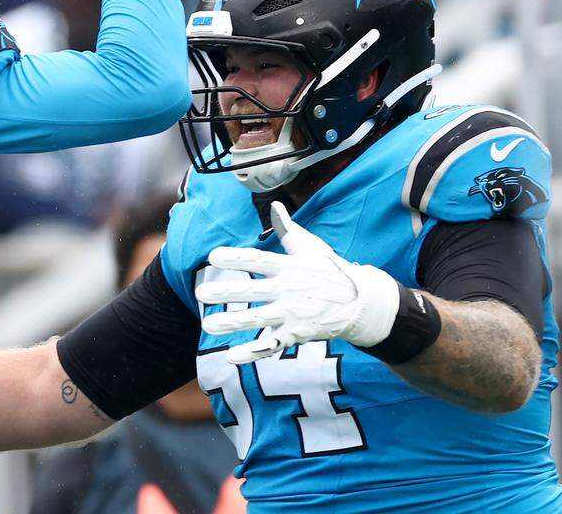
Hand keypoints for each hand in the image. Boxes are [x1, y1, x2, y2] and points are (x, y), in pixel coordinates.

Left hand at [195, 202, 399, 362]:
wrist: (361, 303)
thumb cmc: (331, 271)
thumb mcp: (311, 247)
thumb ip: (288, 229)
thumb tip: (275, 205)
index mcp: (289, 267)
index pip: (258, 260)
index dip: (236, 258)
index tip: (213, 256)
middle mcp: (288, 290)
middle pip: (253, 291)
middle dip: (226, 292)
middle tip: (200, 292)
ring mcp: (292, 314)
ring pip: (258, 319)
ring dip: (233, 322)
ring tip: (209, 325)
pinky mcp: (296, 334)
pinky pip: (271, 345)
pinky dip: (252, 352)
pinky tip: (231, 356)